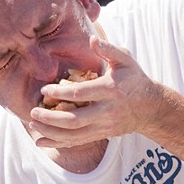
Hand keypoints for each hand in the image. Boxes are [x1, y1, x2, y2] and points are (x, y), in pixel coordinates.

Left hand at [29, 36, 159, 147]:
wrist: (150, 108)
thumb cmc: (134, 79)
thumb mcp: (126, 60)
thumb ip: (109, 49)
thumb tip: (92, 40)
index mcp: (111, 90)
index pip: (81, 94)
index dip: (60, 92)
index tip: (45, 90)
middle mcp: (107, 111)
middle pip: (75, 119)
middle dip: (51, 118)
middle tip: (33, 112)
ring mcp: (104, 126)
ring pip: (74, 134)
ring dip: (51, 132)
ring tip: (33, 125)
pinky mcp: (101, 135)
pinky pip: (77, 142)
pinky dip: (57, 143)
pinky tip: (40, 141)